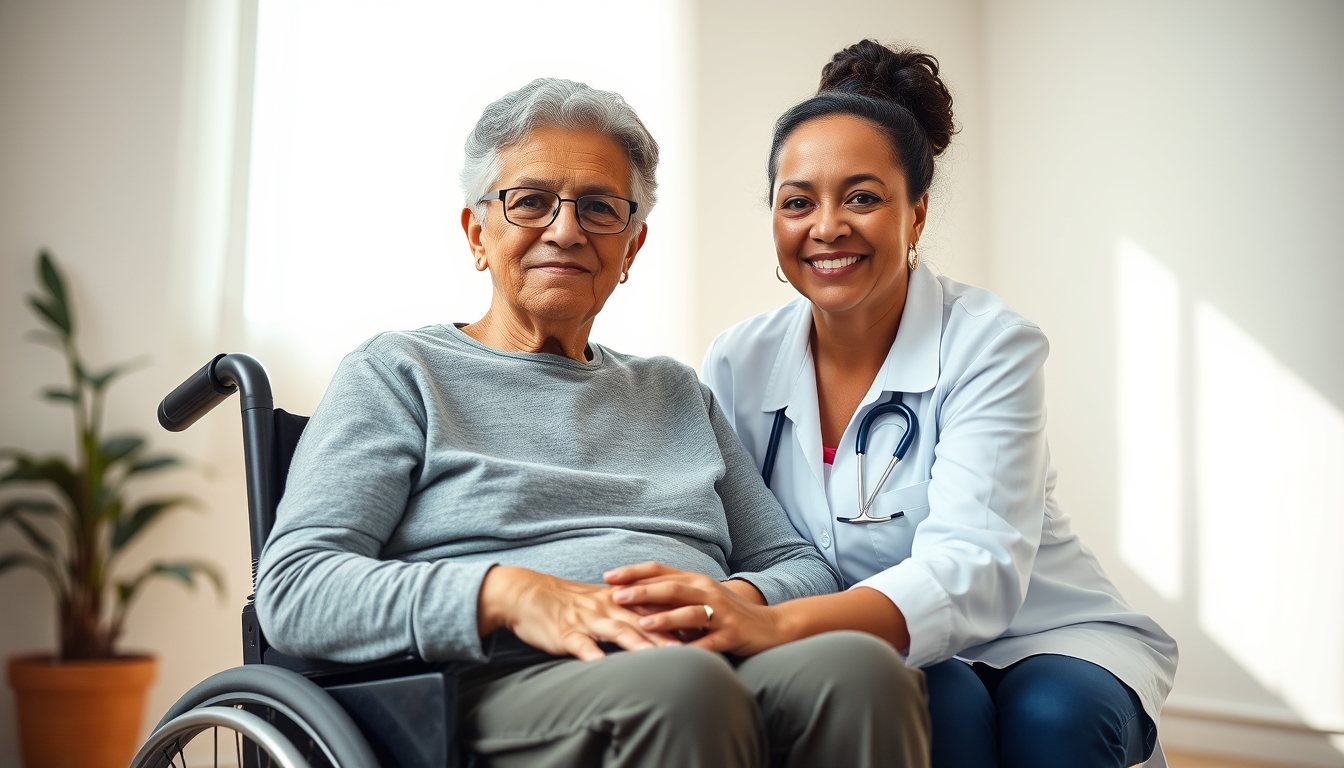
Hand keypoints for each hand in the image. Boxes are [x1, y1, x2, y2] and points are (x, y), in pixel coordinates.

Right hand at [478, 566, 679, 660]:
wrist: (526, 594)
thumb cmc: (565, 602)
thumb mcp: (600, 603)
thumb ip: (628, 613)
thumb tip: (657, 625)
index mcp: (617, 600)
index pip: (654, 608)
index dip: (678, 617)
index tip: (704, 627)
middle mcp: (606, 607)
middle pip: (643, 620)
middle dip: (669, 633)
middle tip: (695, 645)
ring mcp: (586, 620)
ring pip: (616, 631)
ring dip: (637, 643)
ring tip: (657, 657)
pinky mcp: (565, 634)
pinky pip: (580, 644)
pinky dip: (590, 654)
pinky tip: (600, 665)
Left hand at [603, 562, 791, 655]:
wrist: (769, 626)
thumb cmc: (726, 614)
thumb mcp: (698, 600)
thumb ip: (670, 598)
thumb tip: (631, 598)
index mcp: (695, 581)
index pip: (659, 570)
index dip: (633, 572)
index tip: (607, 577)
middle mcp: (707, 591)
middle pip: (671, 588)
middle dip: (642, 591)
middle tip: (616, 596)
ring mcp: (721, 612)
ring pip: (690, 612)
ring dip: (666, 618)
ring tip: (643, 623)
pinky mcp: (732, 634)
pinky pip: (711, 642)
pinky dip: (694, 648)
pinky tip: (677, 655)